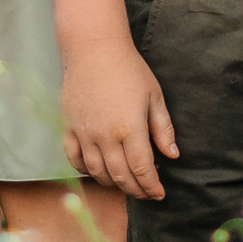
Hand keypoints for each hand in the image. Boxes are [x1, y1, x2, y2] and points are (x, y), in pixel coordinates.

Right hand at [61, 37, 176, 198]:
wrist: (94, 48)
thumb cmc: (129, 69)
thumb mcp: (154, 96)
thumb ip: (163, 128)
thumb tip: (173, 155)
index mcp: (130, 128)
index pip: (142, 170)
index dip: (152, 187)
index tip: (159, 193)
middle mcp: (105, 136)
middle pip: (121, 176)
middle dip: (135, 190)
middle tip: (145, 193)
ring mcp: (84, 133)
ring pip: (97, 172)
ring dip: (113, 183)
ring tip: (125, 184)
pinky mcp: (69, 127)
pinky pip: (74, 159)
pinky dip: (86, 171)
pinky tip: (97, 171)